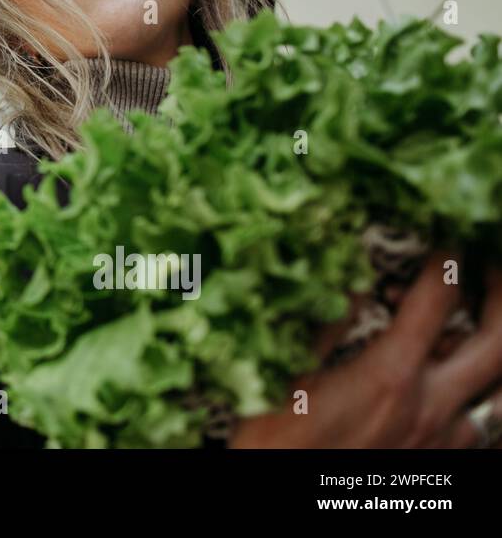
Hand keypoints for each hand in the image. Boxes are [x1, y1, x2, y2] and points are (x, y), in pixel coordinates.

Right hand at [228, 251, 501, 447]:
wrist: (291, 511)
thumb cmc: (275, 446)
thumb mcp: (285, 375)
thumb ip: (323, 325)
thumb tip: (342, 285)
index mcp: (389, 376)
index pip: (436, 299)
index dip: (445, 261)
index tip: (445, 243)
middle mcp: (429, 408)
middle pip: (497, 342)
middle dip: (500, 295)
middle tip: (492, 268)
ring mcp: (441, 440)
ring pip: (496, 391)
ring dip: (490, 351)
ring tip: (479, 327)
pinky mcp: (440, 465)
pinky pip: (477, 427)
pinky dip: (473, 397)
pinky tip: (451, 388)